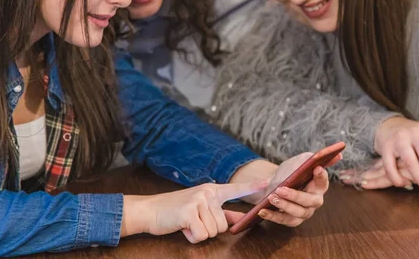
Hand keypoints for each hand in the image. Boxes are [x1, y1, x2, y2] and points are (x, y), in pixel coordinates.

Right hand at [121, 180, 267, 243]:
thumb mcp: (200, 209)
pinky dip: (192, 236)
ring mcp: (199, 200)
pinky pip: (202, 234)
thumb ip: (222, 213)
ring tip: (187, 223)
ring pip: (214, 231)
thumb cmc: (176, 211)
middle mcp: (207, 192)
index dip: (253, 186)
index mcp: (212, 190)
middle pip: (223, 225)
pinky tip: (183, 227)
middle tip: (193, 222)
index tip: (268, 182)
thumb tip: (241, 219)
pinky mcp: (190, 211)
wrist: (150, 210)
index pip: (236, 188)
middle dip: (208, 229)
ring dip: (200, 233)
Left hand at [231, 152, 341, 226]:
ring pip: (298, 212)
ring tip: (272, 197)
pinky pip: (284, 220)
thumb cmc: (291, 172)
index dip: (321, 176)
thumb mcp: (301, 161)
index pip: (323, 182)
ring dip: (284, 205)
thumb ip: (314, 158)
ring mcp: (305, 212)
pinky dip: (273, 216)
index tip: (316, 168)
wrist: (275, 183)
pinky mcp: (293, 220)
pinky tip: (262, 210)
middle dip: (295, 196)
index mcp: (319, 185)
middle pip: (309, 201)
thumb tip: (338, 154)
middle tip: (280, 189)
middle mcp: (315, 201)